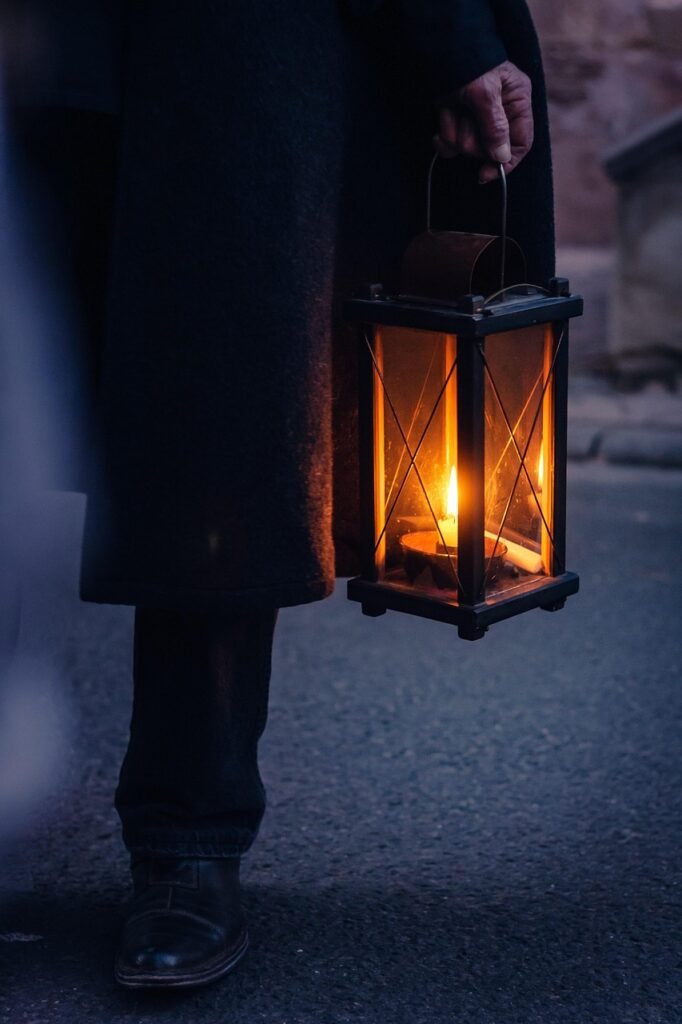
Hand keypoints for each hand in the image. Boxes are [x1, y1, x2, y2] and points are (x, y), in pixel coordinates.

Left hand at [435, 61, 533, 183]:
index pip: (521, 142)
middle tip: (465, 117)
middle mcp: (500, 113)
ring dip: (455, 132)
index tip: (486, 174)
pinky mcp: (458, 122)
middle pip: (490, 149)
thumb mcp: (485, 94)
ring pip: (467, 148)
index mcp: (517, 101)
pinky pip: (452, 146)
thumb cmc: (469, 65)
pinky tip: (440, 122)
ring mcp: (477, 120)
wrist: (439, 51)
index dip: (506, 162)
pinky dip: (443, 138)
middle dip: (472, 138)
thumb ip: (495, 126)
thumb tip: (502, 157)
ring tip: (453, 109)